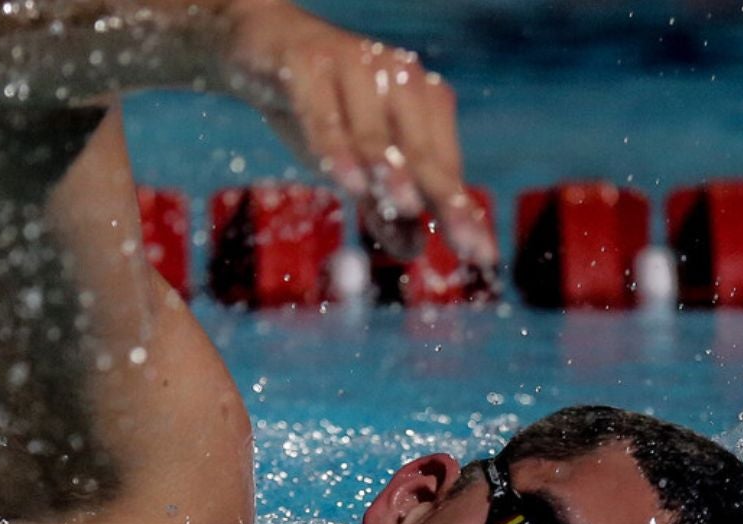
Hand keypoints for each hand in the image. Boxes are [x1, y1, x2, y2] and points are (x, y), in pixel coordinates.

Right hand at [219, 0, 496, 265]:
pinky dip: (335, 149)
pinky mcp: (307, 65)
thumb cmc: (317, 106)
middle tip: (463, 244)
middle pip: (422, 152)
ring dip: (391, 172)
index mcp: (422, 101)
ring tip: (410, 208)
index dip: (461, 213)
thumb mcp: (351, 162)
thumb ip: (381, 202)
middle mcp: (398, 79)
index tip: (481, 257)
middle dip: (444, 200)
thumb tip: (413, 250)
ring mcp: (354, 68)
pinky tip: (347, 182)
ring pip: (375, 133)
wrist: (261, 46)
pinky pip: (322, 116)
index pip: (444, 168)